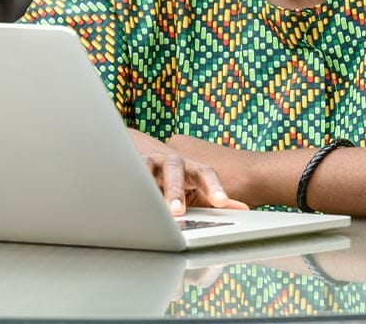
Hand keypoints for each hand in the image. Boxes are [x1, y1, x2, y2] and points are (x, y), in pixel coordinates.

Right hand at [129, 130, 248, 215]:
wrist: (146, 153)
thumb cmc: (176, 178)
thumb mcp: (196, 188)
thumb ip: (215, 197)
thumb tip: (243, 210)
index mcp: (191, 167)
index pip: (205, 172)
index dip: (213, 186)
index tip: (222, 202)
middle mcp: (171, 161)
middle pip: (175, 169)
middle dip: (175, 190)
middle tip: (177, 211)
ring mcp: (150, 161)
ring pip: (149, 168)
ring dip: (145, 186)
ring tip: (148, 206)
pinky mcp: (130, 165)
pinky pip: (128, 172)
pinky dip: (126, 181)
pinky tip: (122, 193)